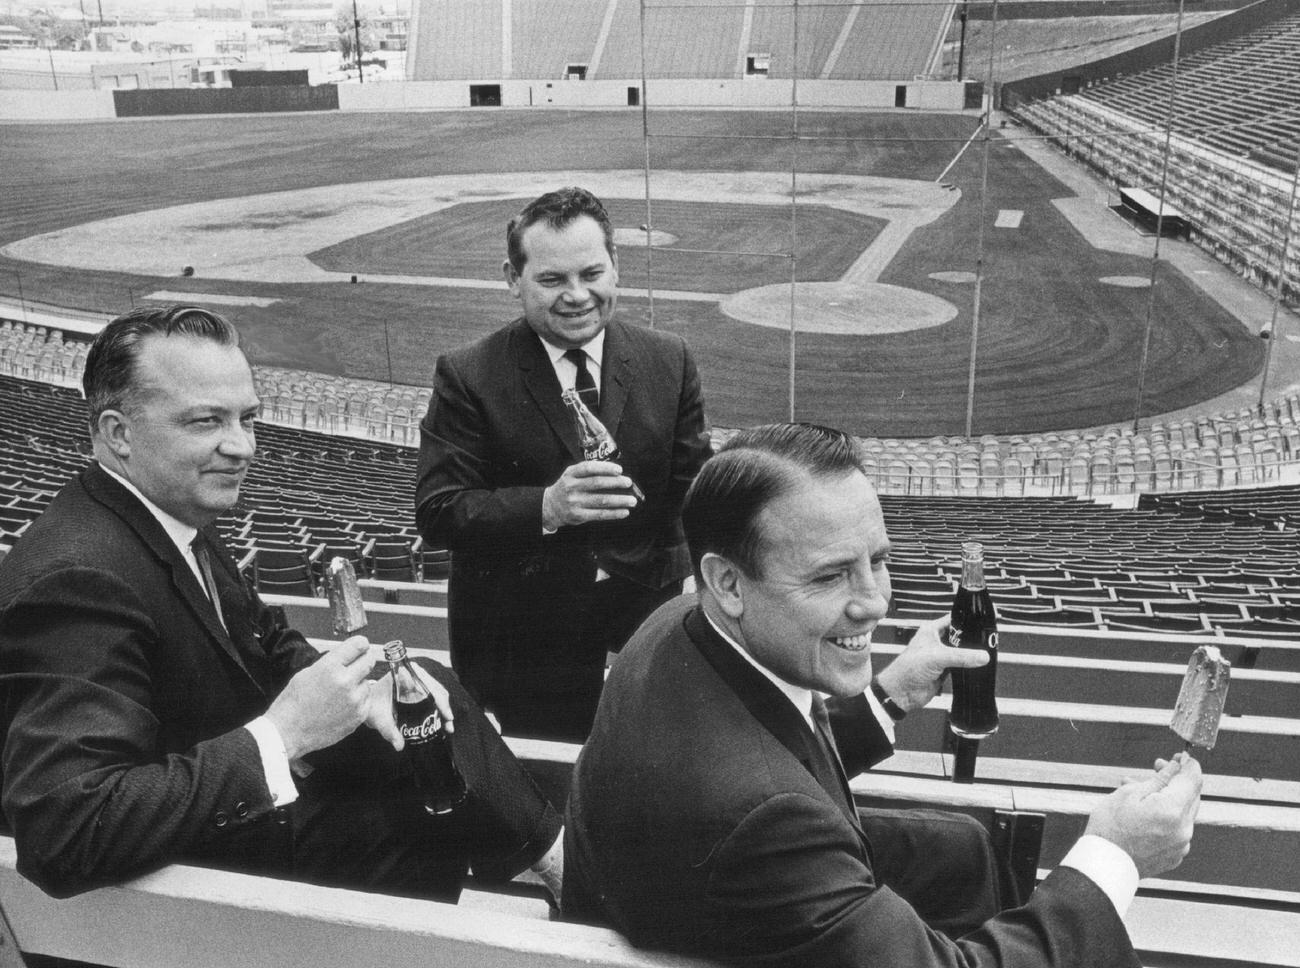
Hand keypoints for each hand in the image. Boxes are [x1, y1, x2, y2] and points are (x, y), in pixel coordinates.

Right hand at [265, 636, 378, 759]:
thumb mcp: (307, 673)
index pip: (359, 644)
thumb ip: (331, 662)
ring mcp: (354, 699)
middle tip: (355, 667)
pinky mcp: (359, 715)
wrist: (288, 732)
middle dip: (363, 661)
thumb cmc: (293, 704)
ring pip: (368, 682)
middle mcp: (345, 681)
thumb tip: (347, 656)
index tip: (360, 647)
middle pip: (369, 661)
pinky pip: (367, 700)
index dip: (360, 644)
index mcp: (330, 667)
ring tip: (340, 693)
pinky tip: (342, 705)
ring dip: (359, 684)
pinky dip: (358, 701)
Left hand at [364, 654, 456, 749]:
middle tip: (448, 724)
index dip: (439, 699)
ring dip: (444, 708)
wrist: (367, 700)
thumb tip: (399, 746)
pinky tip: (443, 721)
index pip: (428, 684)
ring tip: (448, 726)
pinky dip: (440, 707)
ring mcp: (418, 679)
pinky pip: (434, 695)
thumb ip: (388, 731)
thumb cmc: (372, 704)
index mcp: (403, 674)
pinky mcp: (420, 686)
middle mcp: (413, 673)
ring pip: (438, 692)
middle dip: (445, 707)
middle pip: (437, 689)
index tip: (446, 714)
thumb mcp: (379, 718)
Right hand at [542, 460, 638, 529]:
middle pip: (597, 483)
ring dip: (619, 500)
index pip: (589, 468)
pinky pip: (600, 515)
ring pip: (601, 500)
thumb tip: (616, 474)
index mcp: (570, 474)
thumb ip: (588, 472)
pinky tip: (624, 512)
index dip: (605, 468)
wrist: (550, 507)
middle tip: (628, 482)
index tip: (619, 470)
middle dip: (615, 483)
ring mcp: (574, 502)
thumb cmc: (568, 488)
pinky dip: (614, 513)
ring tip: (632, 500)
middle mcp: (571, 487)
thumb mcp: (572, 475)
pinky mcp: (578, 516)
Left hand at [873, 616, 987, 713]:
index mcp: (931, 630)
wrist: (901, 692)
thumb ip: (961, 656)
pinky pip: (961, 665)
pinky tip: (980, 666)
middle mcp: (937, 641)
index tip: (984, 620)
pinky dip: (969, 666)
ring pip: (962, 651)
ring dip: (972, 653)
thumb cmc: (908, 669)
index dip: (968, 619)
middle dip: (973, 638)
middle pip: (960, 636)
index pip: (954, 619)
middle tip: (990, 638)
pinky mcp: (945, 670)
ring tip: (989, 651)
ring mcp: (941, 656)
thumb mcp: (936, 658)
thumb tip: (982, 656)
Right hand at [1085, 753, 1201, 878]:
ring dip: (1167, 798)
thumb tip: (1176, 766)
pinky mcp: (1175, 855)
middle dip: (1176, 779)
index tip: (1181, 755)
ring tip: (1141, 790)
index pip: (1193, 779)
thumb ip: (1159, 779)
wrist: (1104, 866)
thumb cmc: (1110, 827)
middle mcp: (1184, 829)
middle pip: (1191, 796)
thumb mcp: (1129, 794)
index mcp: (1173, 810)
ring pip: (1182, 812)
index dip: (1188, 764)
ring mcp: (1181, 844)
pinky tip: (1144, 813)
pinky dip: (1165, 817)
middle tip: (1158, 767)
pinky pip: (1177, 829)